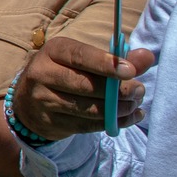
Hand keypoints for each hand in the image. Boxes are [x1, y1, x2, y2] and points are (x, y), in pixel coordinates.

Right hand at [12, 35, 152, 140]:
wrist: (29, 101)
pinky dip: (113, 123)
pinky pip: (87, 125)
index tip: (131, 71)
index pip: (80, 56)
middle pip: (85, 85)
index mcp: (53, 51)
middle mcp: (43, 74)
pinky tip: (128, 117)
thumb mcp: (85, 60)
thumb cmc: (66, 73)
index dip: (106, 64)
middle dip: (118, 90)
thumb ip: (118, 59)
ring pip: (88, 108)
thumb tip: (147, 57)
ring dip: (118, 109)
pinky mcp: (51, 122)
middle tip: (140, 91)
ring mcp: (43, 100)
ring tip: (134, 105)